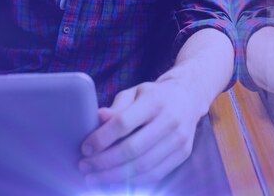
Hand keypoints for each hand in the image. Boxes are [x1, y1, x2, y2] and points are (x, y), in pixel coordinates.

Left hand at [78, 79, 206, 185]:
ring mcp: (179, 139)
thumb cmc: (153, 96)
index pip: (123, 123)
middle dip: (104, 162)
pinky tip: (115, 181)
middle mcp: (169, 120)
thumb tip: (98, 118)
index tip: (85, 149)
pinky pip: (155, 174)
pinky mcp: (183, 154)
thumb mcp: (134, 93)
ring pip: (143, 166)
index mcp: (154, 101)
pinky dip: (133, 181)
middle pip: (132, 149)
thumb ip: (117, 107)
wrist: (187, 97)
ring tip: (95, 178)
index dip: (101, 138)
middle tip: (85, 167)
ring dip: (115, 176)